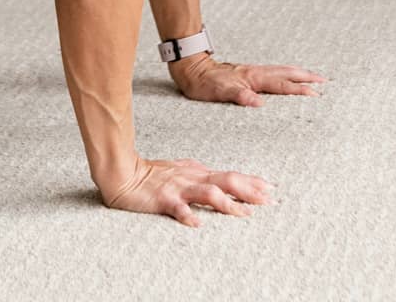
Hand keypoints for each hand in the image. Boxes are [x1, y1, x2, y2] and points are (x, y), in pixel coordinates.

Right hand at [101, 155, 274, 226]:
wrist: (124, 172)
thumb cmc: (153, 174)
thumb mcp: (182, 170)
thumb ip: (202, 175)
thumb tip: (222, 179)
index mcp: (199, 172)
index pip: (231, 175)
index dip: (252, 182)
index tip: (272, 188)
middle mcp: (193, 178)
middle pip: (227, 180)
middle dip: (250, 191)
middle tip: (269, 200)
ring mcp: (179, 188)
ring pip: (208, 193)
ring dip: (228, 203)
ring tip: (244, 214)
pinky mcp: (163, 199)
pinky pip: (177, 208)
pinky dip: (188, 215)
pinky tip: (197, 223)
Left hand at [170, 52, 326, 106]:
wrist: (191, 67)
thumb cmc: (204, 82)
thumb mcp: (219, 91)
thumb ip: (239, 95)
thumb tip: (257, 102)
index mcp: (252, 78)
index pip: (281, 84)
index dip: (299, 90)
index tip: (316, 94)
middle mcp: (255, 73)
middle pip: (287, 73)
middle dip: (306, 77)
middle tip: (324, 81)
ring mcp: (252, 72)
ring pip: (281, 71)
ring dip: (298, 74)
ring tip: (312, 78)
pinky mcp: (248, 74)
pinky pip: (273, 74)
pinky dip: (285, 75)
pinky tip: (286, 79)